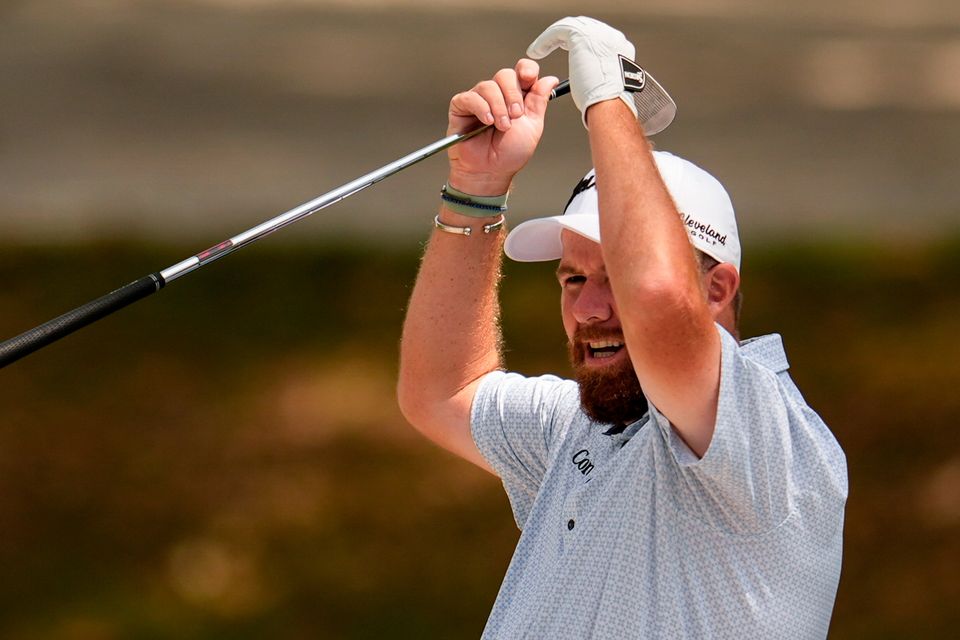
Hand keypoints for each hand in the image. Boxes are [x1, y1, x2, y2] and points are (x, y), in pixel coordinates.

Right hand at [447, 59, 558, 194]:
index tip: (529, 78)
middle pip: (505, 74)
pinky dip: (481, 108)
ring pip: (488, 86)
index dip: (526, 70)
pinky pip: (470, 97)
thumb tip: (550, 79)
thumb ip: (539, 101)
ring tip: (501, 126)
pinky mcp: (461, 107)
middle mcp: (498, 95)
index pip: (522, 70)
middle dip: (513, 93)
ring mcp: (479, 99)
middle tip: (516, 115)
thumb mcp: (532, 126)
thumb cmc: (510, 154)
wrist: (491, 172)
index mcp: (517, 96)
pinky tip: (487, 122)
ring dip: (498, 106)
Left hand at [527, 16, 637, 126]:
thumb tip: (590, 80)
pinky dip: (546, 40)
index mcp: (622, 49)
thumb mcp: (605, 88)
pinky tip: (537, 51)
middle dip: (566, 38)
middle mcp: (612, 38)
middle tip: (552, 45)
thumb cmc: (607, 104)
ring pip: (571, 28)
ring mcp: (599, 34)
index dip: (582, 43)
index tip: (572, 51)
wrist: (609, 102)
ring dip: (552, 39)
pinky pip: (559, 31)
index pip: (598, 38)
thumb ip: (600, 78)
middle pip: (585, 29)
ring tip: (538, 50)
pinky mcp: (583, 35)